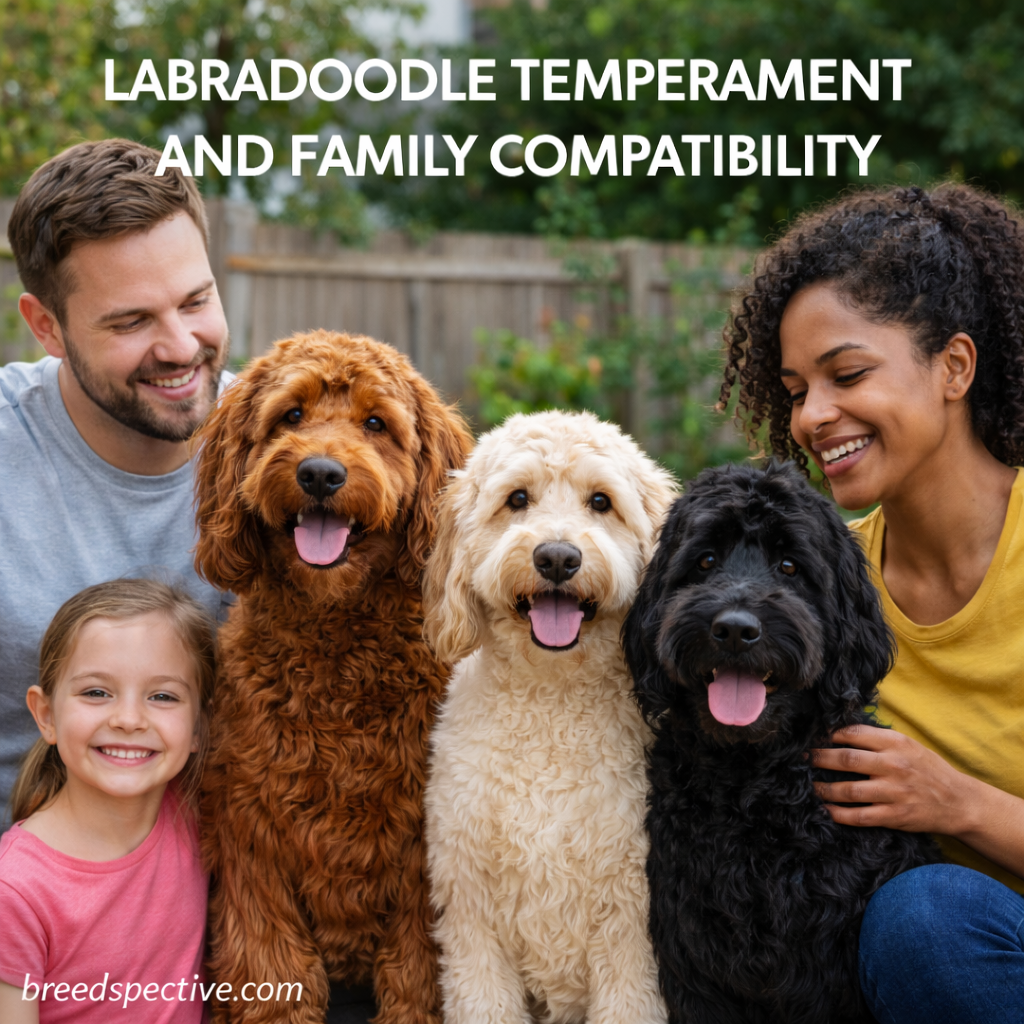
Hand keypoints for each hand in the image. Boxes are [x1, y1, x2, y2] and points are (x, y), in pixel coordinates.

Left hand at [810, 724, 971, 833]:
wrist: (959, 801)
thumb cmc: (927, 769)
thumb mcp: (907, 745)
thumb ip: (878, 739)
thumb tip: (839, 731)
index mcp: (895, 743)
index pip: (853, 733)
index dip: (829, 734)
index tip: (813, 737)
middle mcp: (893, 766)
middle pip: (846, 759)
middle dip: (819, 758)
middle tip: (803, 759)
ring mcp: (894, 792)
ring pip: (849, 790)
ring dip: (824, 788)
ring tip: (810, 785)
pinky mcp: (895, 816)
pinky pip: (859, 816)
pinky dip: (838, 813)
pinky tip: (826, 809)